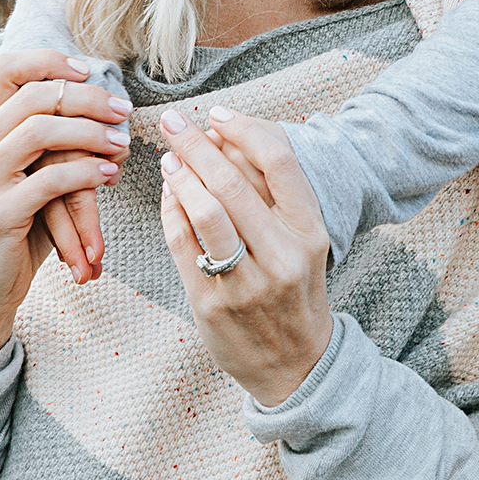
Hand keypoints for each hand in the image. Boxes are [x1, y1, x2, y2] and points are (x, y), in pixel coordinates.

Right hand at [0, 51, 130, 366]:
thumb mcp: (28, 178)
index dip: (50, 61)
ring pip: (41, 130)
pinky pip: (50, 179)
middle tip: (124, 110)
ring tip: (123, 145)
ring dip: (92, 133)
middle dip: (88, 98)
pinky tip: (110, 175)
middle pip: (34, 95)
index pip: (5, 70)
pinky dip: (87, 172)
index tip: (90, 70)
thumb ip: (48, 145)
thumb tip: (104, 108)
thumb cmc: (15, 232)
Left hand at [157, 107, 333, 406]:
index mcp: (311, 232)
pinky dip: (170, 212)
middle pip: (233, 182)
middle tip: (174, 121)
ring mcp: (246, 283)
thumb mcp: (303, 242)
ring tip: (168, 157)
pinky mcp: (212, 303)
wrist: (298, 366)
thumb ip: (272, 195)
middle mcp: (282, 255)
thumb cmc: (296, 291)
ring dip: (180, 176)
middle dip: (197, 144)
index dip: (244, 129)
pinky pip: (182, 245)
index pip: (279, 162)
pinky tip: (167, 195)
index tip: (218, 114)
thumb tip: (226, 138)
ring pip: (205, 212)